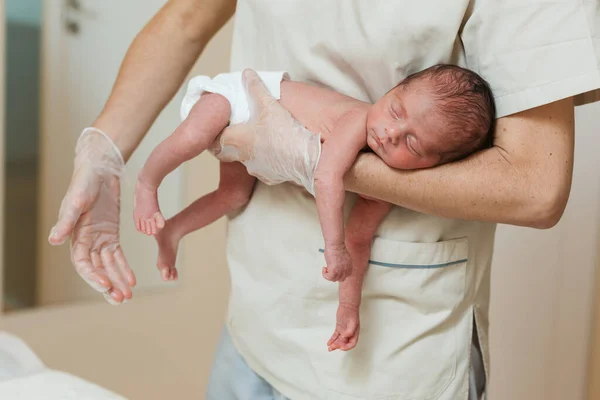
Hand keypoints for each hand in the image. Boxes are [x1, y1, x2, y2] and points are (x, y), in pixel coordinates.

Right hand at [48, 128, 135, 304]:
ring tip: (127, 296)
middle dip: (107, 285)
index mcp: (74, 235)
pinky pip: (117, 256)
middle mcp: (85, 241)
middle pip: (96, 269)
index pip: (82, 263)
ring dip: (116, 281)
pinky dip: (123, 268)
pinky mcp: (110, 234)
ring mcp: (98, 239)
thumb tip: (54, 241)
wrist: (100, 169)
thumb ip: (66, 221)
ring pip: (108, 266)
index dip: (92, 276)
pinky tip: (131, 280)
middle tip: (120, 299)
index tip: (105, 285)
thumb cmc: (84, 183)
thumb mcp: (76, 200)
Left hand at [210, 69, 321, 195]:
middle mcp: (243, 158)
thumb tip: (246, 74)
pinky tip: (278, 152)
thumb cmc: (284, 132)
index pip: (213, 142)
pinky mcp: (272, 177)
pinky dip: (267, 160)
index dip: (212, 135)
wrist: (307, 157)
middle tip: (234, 133)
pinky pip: (265, 169)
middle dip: (228, 144)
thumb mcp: (268, 104)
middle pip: (227, 154)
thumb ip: (255, 88)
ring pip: (247, 161)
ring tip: (260, 139)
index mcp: (236, 140)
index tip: (216, 129)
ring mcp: (258, 170)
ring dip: (250, 151)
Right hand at [323, 244, 352, 281]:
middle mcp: (346, 269)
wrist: (335, 244)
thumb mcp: (342, 257)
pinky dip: (325, 275)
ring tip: (325, 268)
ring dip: (328, 275)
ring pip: (334, 279)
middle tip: (329, 269)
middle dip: (334, 275)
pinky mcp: (334, 270)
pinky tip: (324, 268)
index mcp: (349, 266)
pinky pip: (328, 278)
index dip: (340, 274)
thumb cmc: (336, 247)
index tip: (335, 269)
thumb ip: (341, 263)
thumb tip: (335, 266)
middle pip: (341, 279)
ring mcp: (340, 271)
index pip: (346, 275)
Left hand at [328, 302, 359, 351]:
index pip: (351, 344)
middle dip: (338, 346)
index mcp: (355, 334)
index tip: (340, 347)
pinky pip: (335, 336)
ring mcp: (344, 331)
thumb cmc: (352, 313)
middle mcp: (349, 334)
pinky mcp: (339, 328)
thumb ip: (349, 332)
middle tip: (332, 347)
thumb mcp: (352, 323)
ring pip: (339, 340)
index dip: (346, 347)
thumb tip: (344, 338)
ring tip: (329, 348)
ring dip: (334, 345)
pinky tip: (329, 343)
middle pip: (344, 343)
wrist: (347, 306)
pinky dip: (332, 340)